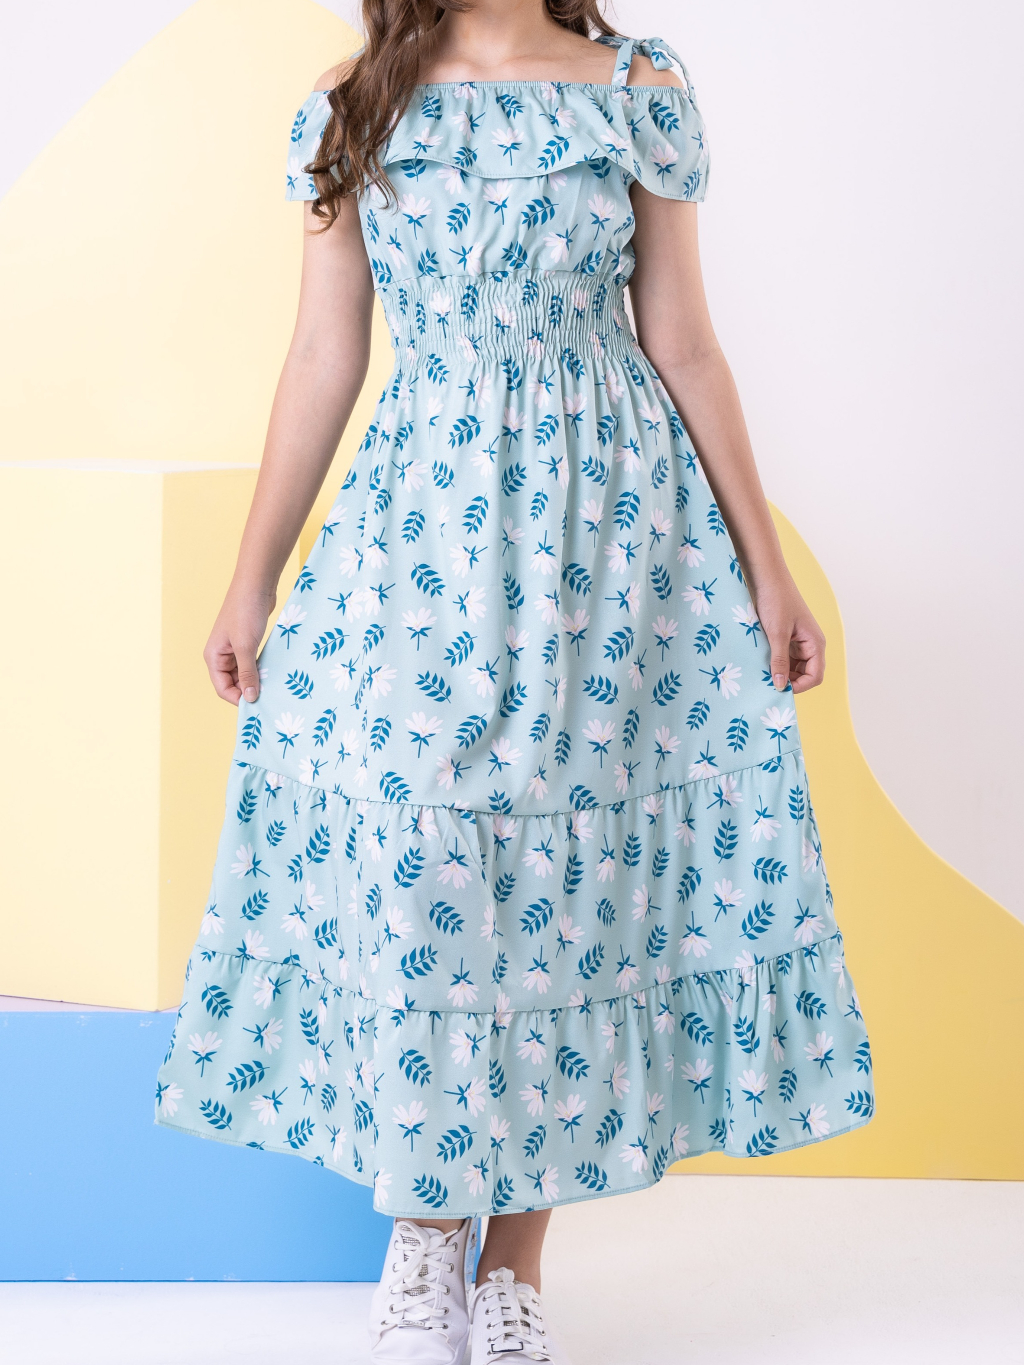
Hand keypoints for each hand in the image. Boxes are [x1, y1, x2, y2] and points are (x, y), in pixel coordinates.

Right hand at [204, 584, 275, 705]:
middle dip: (248, 690)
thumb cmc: (245, 612)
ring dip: (256, 680)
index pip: (222, 688)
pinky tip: (273, 674)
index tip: (258, 705)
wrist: (256, 584)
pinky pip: (252, 663)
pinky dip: (260, 670)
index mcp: (213, 657)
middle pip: (233, 683)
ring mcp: (234, 649)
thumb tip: (250, 698)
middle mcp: (221, 655)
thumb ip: (248, 673)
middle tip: (269, 697)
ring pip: (244, 674)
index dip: (239, 698)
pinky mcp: (246, 643)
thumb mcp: (246, 646)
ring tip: (273, 687)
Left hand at [751, 572, 825, 694]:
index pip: (815, 676)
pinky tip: (760, 663)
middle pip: (805, 675)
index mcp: (815, 643)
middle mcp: (810, 645)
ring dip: (780, 672)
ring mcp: (798, 642)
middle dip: (789, 681)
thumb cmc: (776, 601)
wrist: (767, 577)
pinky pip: (784, 657)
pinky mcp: (786, 638)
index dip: (799, 687)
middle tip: (767, 684)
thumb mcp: (777, 633)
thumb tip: (780, 686)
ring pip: (793, 667)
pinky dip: (774, 663)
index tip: (778, 690)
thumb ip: (779, 660)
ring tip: (762, 674)